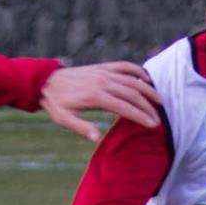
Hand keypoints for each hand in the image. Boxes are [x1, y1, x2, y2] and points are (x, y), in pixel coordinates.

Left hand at [39, 62, 160, 143]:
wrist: (46, 81)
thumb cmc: (56, 103)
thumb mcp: (64, 119)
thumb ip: (81, 128)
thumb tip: (96, 138)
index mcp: (95, 96)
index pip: (124, 107)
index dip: (140, 116)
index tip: (152, 125)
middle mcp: (102, 82)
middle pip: (132, 94)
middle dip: (148, 107)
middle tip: (159, 119)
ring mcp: (103, 72)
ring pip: (132, 79)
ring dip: (147, 90)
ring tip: (159, 101)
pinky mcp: (102, 67)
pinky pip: (124, 66)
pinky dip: (137, 71)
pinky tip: (146, 78)